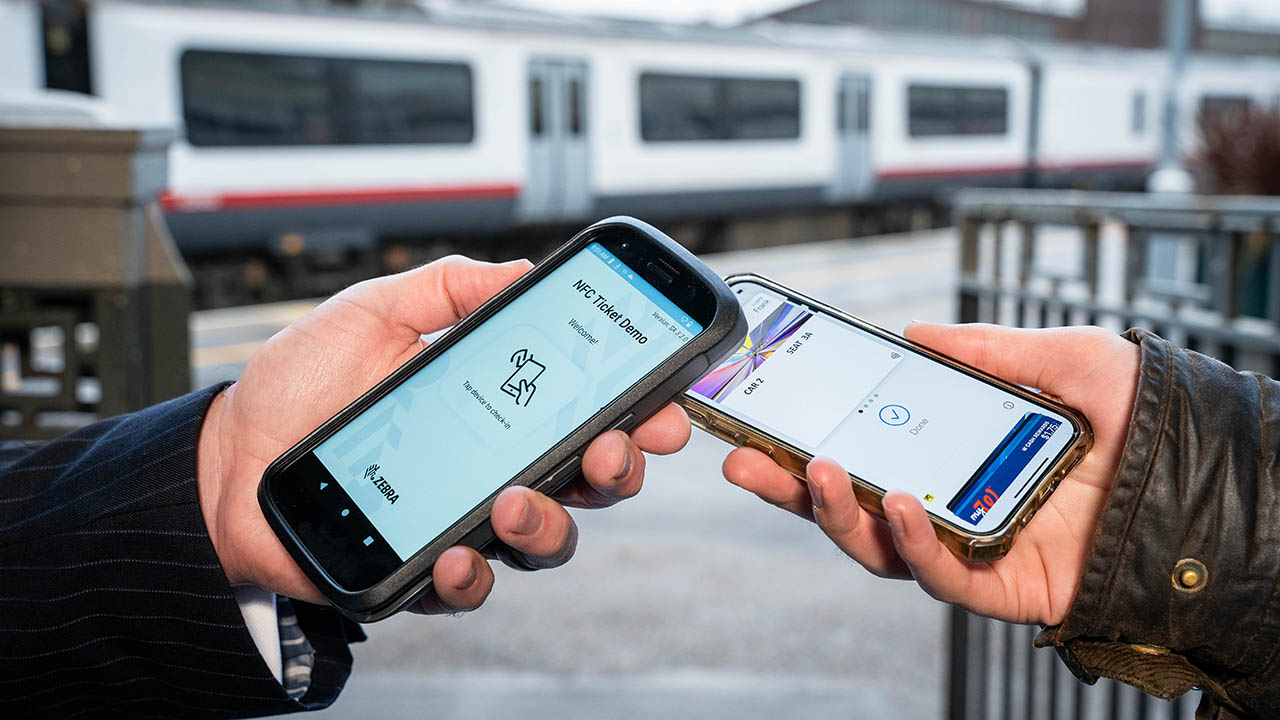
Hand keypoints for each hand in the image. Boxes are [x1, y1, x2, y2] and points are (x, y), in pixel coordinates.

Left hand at [196, 256, 690, 613]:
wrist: (224, 460)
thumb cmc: (298, 388)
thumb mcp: (371, 313)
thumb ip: (444, 286)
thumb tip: (520, 270)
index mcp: (495, 406)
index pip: (585, 409)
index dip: (637, 410)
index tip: (663, 402)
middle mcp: (493, 465)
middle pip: (588, 480)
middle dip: (618, 468)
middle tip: (608, 450)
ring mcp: (463, 518)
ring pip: (546, 539)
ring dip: (550, 524)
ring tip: (516, 502)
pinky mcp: (423, 567)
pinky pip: (472, 585)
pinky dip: (475, 575)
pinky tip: (459, 554)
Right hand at [722, 323, 1138, 625]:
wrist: (1225, 479)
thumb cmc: (1155, 422)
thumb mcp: (1071, 359)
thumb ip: (993, 349)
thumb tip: (914, 331)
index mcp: (960, 454)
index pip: (868, 452)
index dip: (810, 439)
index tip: (765, 417)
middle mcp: (956, 504)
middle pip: (853, 505)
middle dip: (789, 489)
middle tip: (742, 459)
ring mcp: (976, 548)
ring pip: (880, 548)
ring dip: (834, 514)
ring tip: (812, 472)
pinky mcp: (1005, 588)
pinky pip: (942, 577)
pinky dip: (910, 543)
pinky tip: (896, 502)